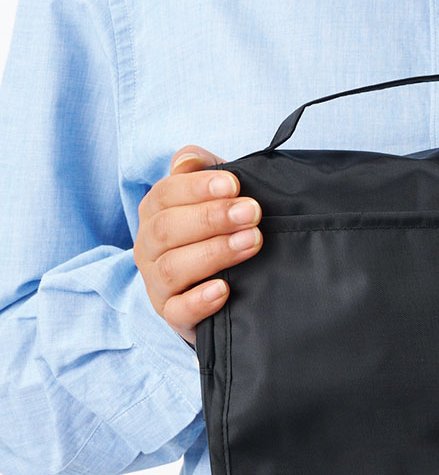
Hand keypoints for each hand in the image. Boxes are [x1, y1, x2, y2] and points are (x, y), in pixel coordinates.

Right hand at [134, 144, 263, 345]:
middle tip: (252, 213)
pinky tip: (224, 289)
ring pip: (172, 268)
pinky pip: (178, 310)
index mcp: (156, 213)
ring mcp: (158, 283)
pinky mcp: (173, 315)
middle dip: (211, 218)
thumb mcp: (215, 197)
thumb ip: (202, 172)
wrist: (223, 289)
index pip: (166, 194)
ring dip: (213, 253)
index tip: (234, 184)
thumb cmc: (217, 232)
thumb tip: (189, 159)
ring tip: (250, 243)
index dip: (198, 187)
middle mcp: (150, 247)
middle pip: (167, 229)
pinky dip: (200, 300)